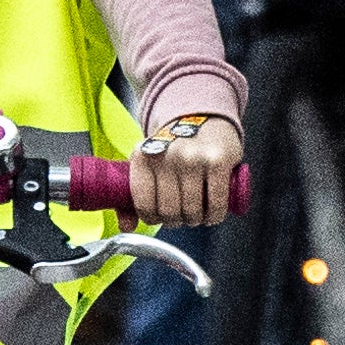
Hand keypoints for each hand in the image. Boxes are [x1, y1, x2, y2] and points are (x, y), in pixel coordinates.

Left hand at [130, 114, 244, 227]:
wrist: (203, 117)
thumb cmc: (172, 147)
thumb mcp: (146, 163)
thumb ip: (132, 196)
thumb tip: (126, 226)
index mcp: (142, 156)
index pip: (144, 205)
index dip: (154, 218)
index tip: (161, 217)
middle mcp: (166, 155)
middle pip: (169, 212)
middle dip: (177, 221)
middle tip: (183, 215)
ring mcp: (192, 157)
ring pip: (192, 211)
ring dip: (196, 220)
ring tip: (198, 213)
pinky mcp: (218, 161)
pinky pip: (216, 204)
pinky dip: (215, 215)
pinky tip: (213, 212)